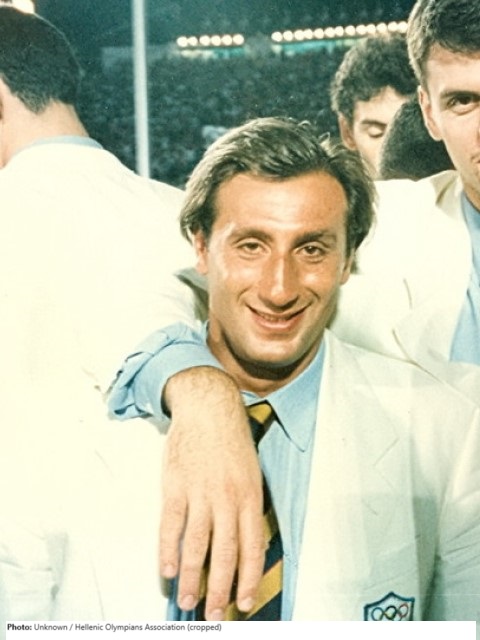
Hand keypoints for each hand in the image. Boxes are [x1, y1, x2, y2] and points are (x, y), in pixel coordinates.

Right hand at [159, 366, 264, 620]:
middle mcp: (226, 498)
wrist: (208, 408)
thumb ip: (248, 507)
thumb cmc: (232, 442)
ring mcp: (200, 492)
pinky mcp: (175, 485)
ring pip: (196, 544)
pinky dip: (168, 550)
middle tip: (215, 613)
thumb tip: (247, 544)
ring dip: (192, 577)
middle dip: (220, 588)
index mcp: (249, 496)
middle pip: (224, 552)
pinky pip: (171, 524)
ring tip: (188, 600)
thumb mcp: (251, 472)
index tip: (244, 602)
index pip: (252, 546)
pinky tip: (167, 571)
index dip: (248, 577)